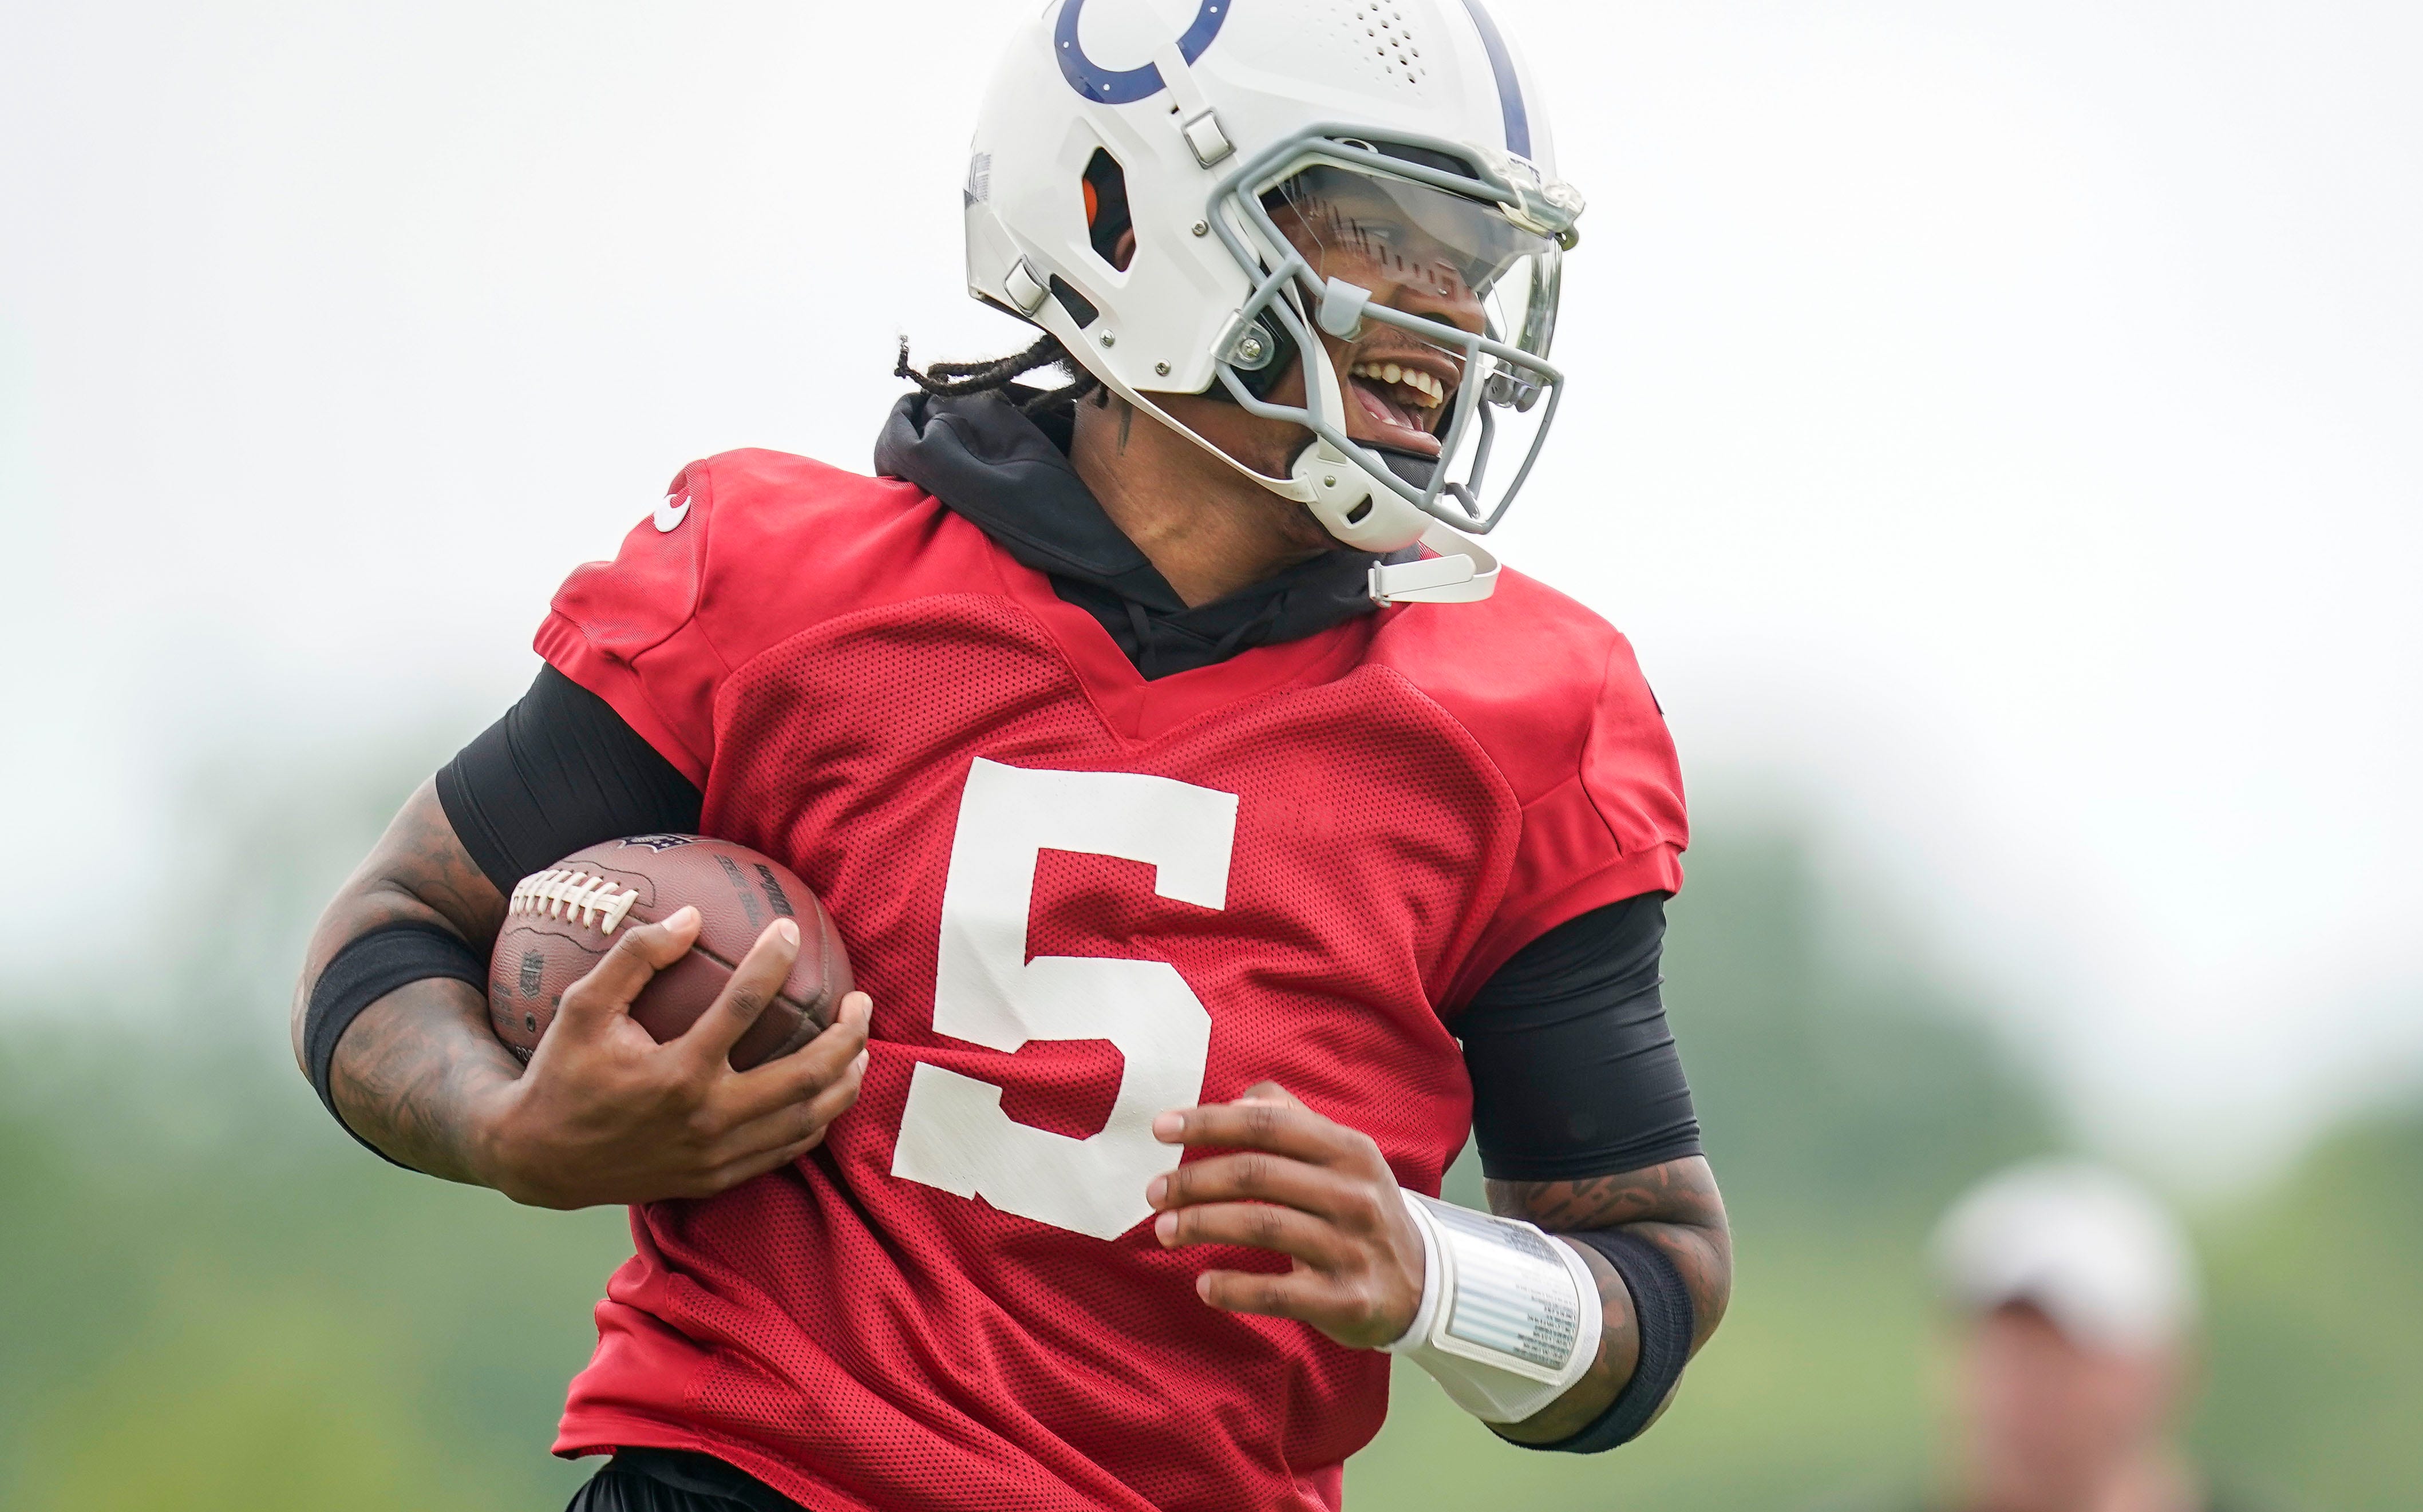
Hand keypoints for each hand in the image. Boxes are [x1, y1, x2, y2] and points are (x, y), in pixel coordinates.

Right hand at [477, 906, 871, 1208]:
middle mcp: (706, 1117)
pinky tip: (827, 1092)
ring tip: (860, 1045)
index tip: (789, 929)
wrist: (540, 1159)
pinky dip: (816, 1119)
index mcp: (677, 1071)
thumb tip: (692, 916)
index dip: (773, 961)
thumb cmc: (562, 1073)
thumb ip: (635, 958)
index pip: (745, 1006)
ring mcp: (717, 1154)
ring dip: (845, 1079)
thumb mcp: (583, 1008)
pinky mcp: (717, 1177)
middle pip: (806, 1074)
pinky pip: (786, 1149)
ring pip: (808, 1118)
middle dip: (847, 1034)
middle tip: (861, 1000)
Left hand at [1146, 1082, 1425, 1349]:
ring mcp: (1351, 1248)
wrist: (1420, 1284)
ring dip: (1201, 1225)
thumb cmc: (1357, 1208)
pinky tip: (1203, 1284)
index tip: (1161, 1128)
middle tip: (1155, 1191)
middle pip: (1257, 1175)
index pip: (1268, 1124)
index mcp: (1350, 1150)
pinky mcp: (1345, 1300)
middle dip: (1194, 1180)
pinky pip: (1276, 1292)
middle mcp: (1354, 1194)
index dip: (1209, 1122)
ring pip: (1262, 1227)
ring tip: (1164, 1230)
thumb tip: (1239, 1101)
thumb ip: (1291, 1119)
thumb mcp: (1342, 1155)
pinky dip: (1232, 1288)